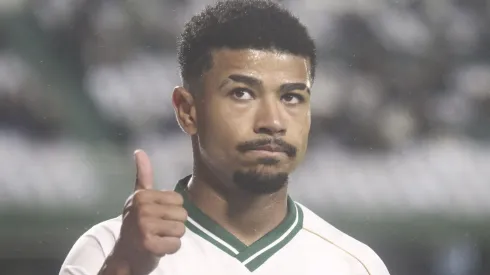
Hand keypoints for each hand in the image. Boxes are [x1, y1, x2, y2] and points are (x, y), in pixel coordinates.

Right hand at [107, 150, 186, 274]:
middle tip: (157, 230)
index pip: (179, 200)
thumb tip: (139, 151)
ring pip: (181, 230)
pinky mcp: (148, 244)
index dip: (172, 211)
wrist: (124, 255)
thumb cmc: (136, 225)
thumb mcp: (139, 198)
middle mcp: (141, 208)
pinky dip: (170, 249)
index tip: (156, 217)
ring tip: (157, 238)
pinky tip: (156, 248)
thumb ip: (143, 175)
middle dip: (173, 225)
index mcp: (142, 195)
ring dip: (172, 238)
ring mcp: (143, 226)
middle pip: (182, 215)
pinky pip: (176, 244)